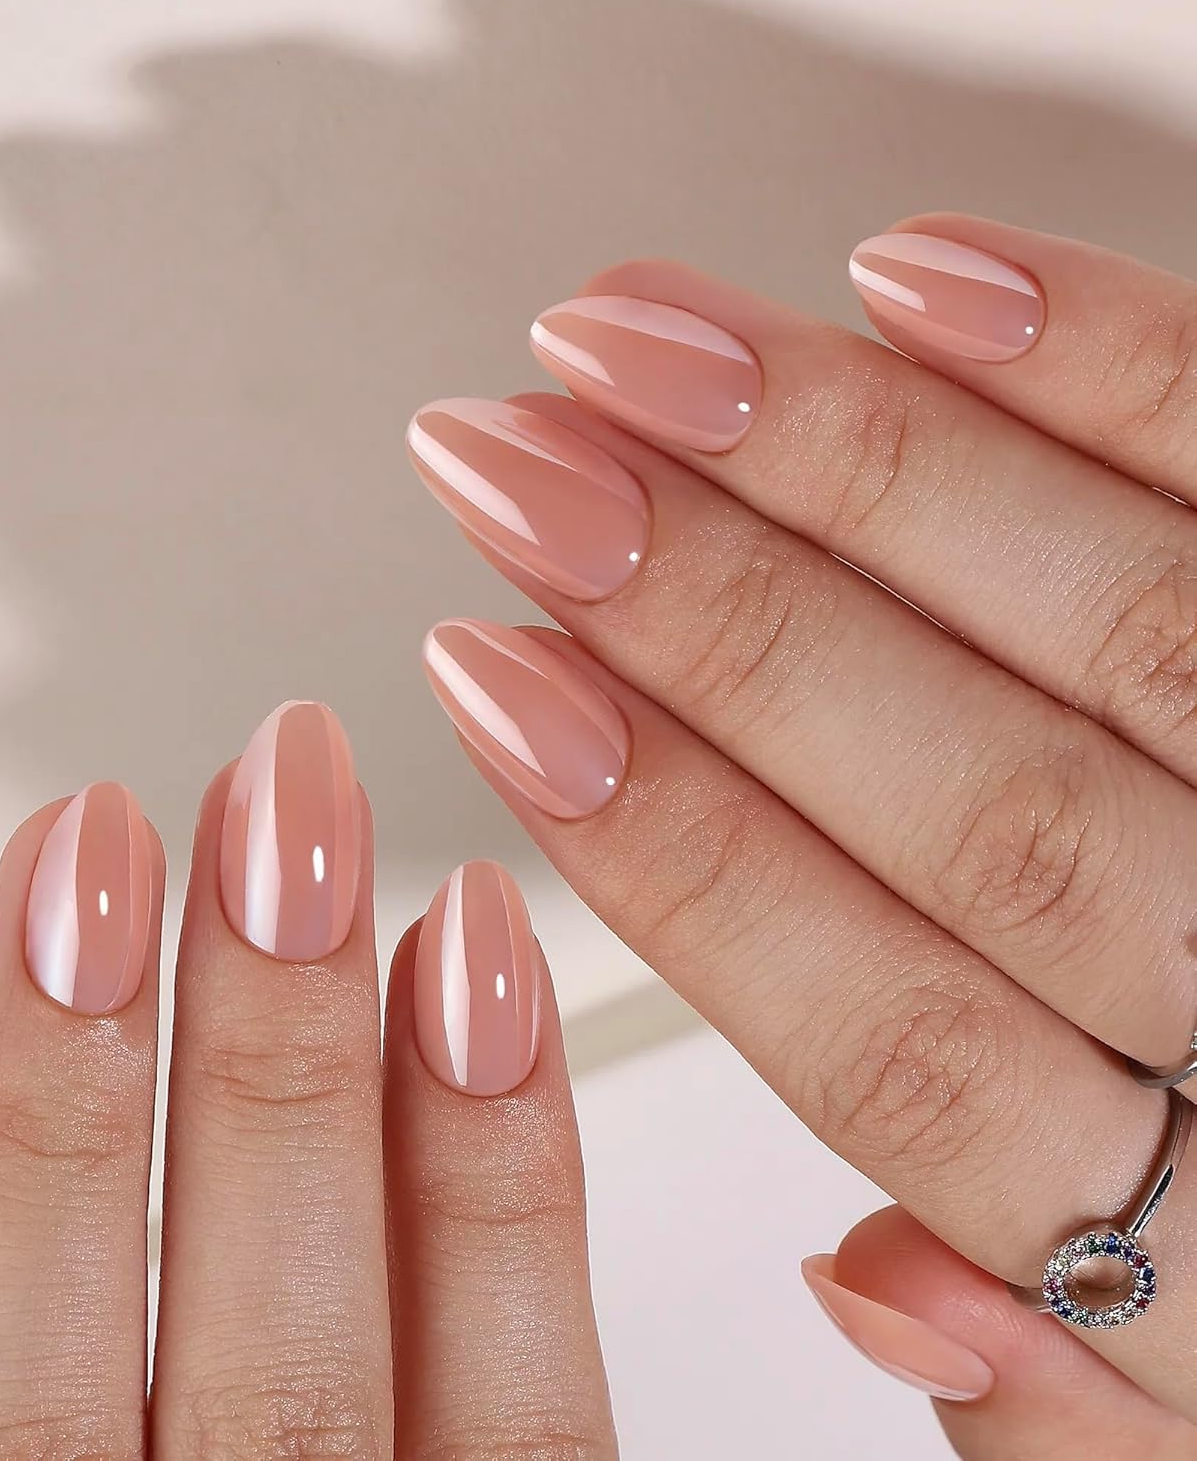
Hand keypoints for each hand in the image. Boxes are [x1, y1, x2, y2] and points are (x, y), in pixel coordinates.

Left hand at [0, 712, 614, 1457]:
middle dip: (288, 1046)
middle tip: (287, 805)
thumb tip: (505, 1099)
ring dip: (72, 1097)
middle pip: (288, 1351)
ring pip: (40, 1377)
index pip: (504, 1402)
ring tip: (91, 853)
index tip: (479, 929)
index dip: (505, 1153)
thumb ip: (507, 1421)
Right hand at [408, 215, 1196, 1455]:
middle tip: (521, 477)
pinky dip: (1107, 368)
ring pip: (1123, 625)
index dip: (678, 856)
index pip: (892, 1036)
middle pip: (984, 807)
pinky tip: (919, 281)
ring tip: (640, 353)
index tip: (499, 698)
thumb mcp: (1191, 1427)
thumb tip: (873, 1284)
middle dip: (717, 625)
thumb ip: (1047, 1398)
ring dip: (853, 464)